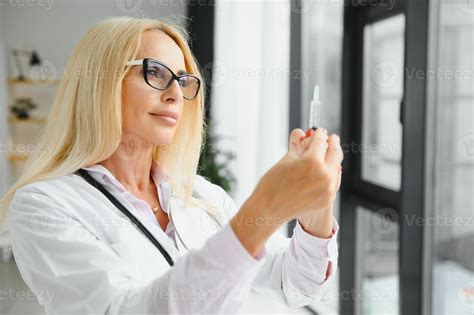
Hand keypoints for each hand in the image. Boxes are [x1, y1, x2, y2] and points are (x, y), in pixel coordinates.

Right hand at [230, 127, 342, 256]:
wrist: (269, 209)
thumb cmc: (273, 184)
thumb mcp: (285, 160)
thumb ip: (297, 145)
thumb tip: (300, 133)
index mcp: (313, 161)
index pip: (321, 140)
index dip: (319, 133)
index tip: (319, 131)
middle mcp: (324, 174)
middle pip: (335, 152)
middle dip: (332, 143)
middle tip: (330, 138)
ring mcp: (328, 189)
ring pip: (336, 168)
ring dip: (331, 160)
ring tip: (324, 156)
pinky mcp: (328, 199)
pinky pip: (333, 182)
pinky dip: (329, 175)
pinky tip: (322, 172)